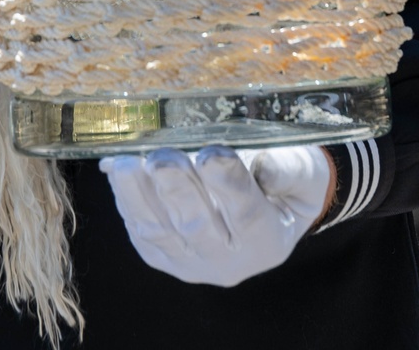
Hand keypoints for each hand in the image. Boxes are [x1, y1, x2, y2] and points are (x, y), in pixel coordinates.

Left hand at [100, 145, 332, 287]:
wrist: (271, 209)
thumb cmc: (287, 181)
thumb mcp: (301, 172)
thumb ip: (285, 169)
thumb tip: (262, 166)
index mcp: (268, 242)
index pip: (247, 213)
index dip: (228, 183)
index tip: (212, 153)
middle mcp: (230, 263)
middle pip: (198, 227)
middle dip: (176, 189)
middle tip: (161, 157)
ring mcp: (194, 264)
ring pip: (161, 234)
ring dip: (139, 197)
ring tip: (125, 163)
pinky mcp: (166, 258)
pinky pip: (143, 236)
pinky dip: (128, 203)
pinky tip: (117, 173)